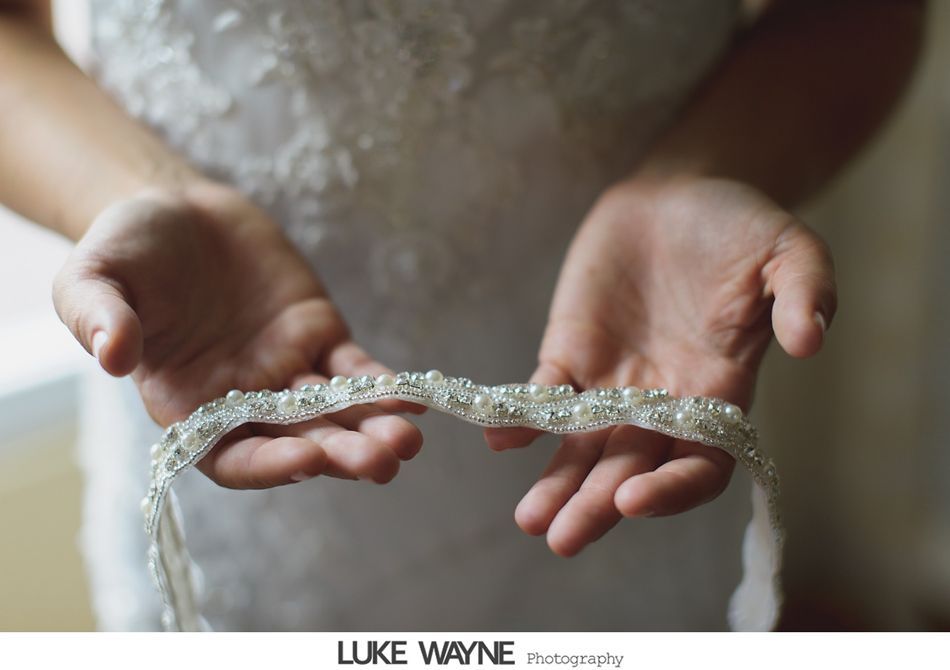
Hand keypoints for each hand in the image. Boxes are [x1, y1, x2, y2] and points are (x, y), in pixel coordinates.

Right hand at [53, 182, 422, 487]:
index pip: (233, 455)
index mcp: (189, 407)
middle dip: (341, 453)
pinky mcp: (320, 336)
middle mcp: (245, 400)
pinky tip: (413, 397)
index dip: (270, 465)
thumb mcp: (92, 278)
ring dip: (373, 428)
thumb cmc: (125, 251)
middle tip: (383, 461)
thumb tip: (111, 356)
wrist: (176, 210)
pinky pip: (356, 370)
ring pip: (337, 412)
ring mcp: (288, 370)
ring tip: (408, 442)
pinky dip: (383, 385)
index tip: (307, 459)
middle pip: (299, 442)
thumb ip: (98, 317)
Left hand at [486, 177, 835, 555]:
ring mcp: (612, 381)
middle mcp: (662, 401)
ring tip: (531, 519)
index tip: (634, 498)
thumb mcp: (788, 249)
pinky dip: (522, 419)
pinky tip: (499, 439)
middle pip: (629, 469)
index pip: (699, 464)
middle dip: (597, 505)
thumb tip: (809, 340)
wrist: (678, 191)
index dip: (671, 489)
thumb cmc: (739, 224)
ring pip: (581, 447)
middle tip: (562, 539)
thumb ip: (805, 292)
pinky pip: (543, 395)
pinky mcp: (571, 351)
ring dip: (556, 483)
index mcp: (718, 392)